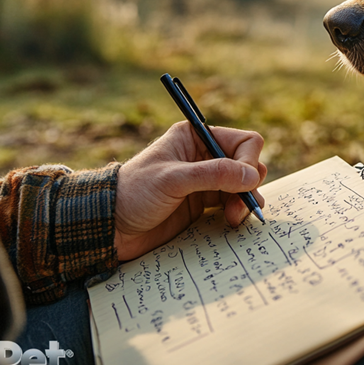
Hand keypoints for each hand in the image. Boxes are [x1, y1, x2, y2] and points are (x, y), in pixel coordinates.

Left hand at [113, 121, 266, 260]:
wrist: (111, 226)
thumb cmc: (134, 193)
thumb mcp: (173, 180)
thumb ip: (213, 175)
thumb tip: (252, 176)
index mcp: (195, 138)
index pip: (243, 142)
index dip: (248, 163)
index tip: (243, 184)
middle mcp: (203, 156)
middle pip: (247, 165)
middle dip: (248, 185)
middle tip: (240, 206)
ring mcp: (204, 182)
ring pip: (242, 187)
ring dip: (245, 201)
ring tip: (234, 218)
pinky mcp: (202, 205)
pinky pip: (231, 204)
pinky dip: (237, 212)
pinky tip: (230, 222)